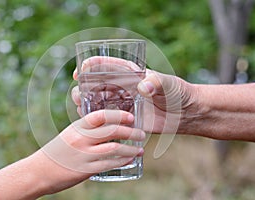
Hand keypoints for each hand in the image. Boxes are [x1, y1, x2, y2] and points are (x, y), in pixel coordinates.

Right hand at [40, 109, 144, 192]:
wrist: (38, 171)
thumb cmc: (57, 152)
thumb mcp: (70, 134)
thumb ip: (86, 130)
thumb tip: (108, 128)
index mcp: (77, 127)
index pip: (100, 115)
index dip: (118, 115)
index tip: (131, 117)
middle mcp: (81, 138)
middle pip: (112, 130)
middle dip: (131, 131)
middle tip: (141, 134)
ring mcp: (84, 154)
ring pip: (114, 148)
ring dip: (131, 148)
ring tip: (140, 149)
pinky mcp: (85, 170)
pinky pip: (109, 164)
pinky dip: (123, 161)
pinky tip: (130, 160)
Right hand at [72, 56, 196, 133]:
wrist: (184, 113)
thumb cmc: (177, 93)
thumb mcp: (168, 84)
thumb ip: (157, 82)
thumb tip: (143, 87)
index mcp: (130, 74)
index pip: (107, 65)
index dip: (91, 66)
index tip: (80, 71)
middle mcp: (123, 88)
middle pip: (96, 84)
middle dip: (83, 87)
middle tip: (78, 94)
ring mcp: (123, 104)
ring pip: (98, 102)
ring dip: (86, 104)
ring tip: (80, 108)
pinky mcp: (125, 119)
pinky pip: (108, 119)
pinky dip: (98, 121)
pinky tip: (92, 124)